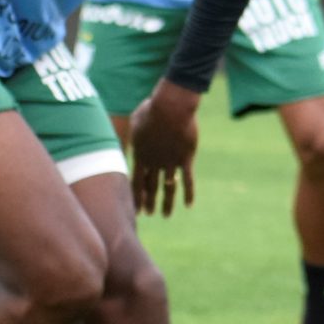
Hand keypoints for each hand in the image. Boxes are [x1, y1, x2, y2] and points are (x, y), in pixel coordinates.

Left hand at [129, 81, 201, 216]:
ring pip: (168, 188)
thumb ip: (136, 132)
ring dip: (166, 203)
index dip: (135, 196)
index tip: (135, 209)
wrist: (170, 108)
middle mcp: (155, 163)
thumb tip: (134, 134)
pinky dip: (188, 193)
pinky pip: (187, 180)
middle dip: (149, 201)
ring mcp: (171, 162)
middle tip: (149, 213)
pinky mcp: (186, 158)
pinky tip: (188, 205)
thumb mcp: (137, 120)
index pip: (136, 181)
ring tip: (165, 215)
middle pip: (151, 187)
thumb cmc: (152, 109)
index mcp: (141, 155)